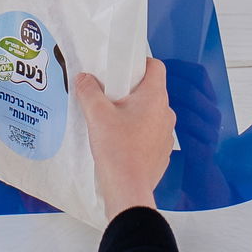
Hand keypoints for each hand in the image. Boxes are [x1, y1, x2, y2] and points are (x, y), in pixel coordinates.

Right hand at [75, 59, 174, 219]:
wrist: (128, 188)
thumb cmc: (116, 148)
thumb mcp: (96, 114)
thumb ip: (88, 91)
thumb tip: (84, 78)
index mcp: (155, 97)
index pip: (156, 67)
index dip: (139, 63)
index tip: (121, 71)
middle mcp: (166, 112)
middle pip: (150, 91)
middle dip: (130, 91)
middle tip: (109, 98)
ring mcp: (167, 134)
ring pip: (150, 113)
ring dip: (134, 113)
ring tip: (112, 122)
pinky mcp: (162, 152)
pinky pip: (151, 134)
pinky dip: (138, 133)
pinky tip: (121, 143)